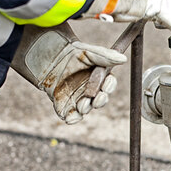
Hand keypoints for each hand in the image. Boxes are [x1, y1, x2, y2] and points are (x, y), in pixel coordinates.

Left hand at [11, 24, 126, 123]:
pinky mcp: (64, 105)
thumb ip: (106, 56)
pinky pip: (71, 116)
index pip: (108, 86)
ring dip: (87, 107)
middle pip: (100, 100)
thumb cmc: (70, 52)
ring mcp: (77, 98)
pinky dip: (72, 118)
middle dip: (101, 100)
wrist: (47, 56)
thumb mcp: (89, 51)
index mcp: (99, 78)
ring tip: (83, 103)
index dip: (109, 86)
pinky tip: (72, 117)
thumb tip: (123, 59)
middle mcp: (90, 90)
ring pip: (87, 108)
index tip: (106, 83)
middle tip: (97, 97)